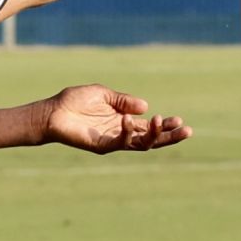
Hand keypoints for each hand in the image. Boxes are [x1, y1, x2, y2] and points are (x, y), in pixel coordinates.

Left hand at [44, 85, 190, 154]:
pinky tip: (127, 120)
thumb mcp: (104, 94)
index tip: (179, 120)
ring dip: (154, 135)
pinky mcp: (102, 145)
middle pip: (151, 140)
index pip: (149, 127)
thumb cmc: (75, 101)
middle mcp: (121, 133)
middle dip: (170, 136)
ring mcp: (112, 141)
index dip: (165, 125)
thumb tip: (146, 106)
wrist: (53, 111)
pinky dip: (127, 132)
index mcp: (124, 121)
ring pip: (140, 144)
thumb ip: (124, 100)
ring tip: (162, 122)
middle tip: (187, 130)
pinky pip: (120, 143)